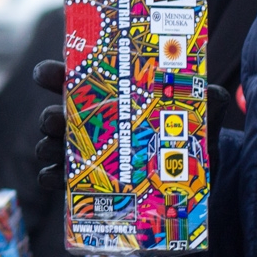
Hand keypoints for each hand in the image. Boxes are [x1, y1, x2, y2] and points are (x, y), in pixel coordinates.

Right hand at [32, 59, 228, 192]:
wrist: (191, 182)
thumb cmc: (189, 139)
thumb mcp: (200, 119)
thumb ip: (207, 102)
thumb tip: (213, 92)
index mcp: (108, 99)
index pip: (73, 80)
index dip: (54, 73)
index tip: (43, 74)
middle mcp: (90, 123)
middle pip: (56, 114)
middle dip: (50, 116)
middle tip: (53, 121)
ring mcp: (84, 154)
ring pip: (52, 144)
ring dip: (48, 146)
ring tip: (54, 150)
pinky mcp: (85, 184)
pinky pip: (57, 178)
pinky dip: (51, 176)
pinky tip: (54, 176)